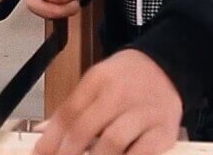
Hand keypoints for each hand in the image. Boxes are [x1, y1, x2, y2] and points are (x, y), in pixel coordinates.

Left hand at [35, 50, 181, 154]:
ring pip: (112, 142)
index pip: (68, 113)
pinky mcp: (164, 130)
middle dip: (66, 153)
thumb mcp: (97, 83)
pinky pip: (141, 153)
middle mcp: (119, 94)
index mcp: (98, 80)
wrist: (169, 66)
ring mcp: (143, 112)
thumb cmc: (127, 80)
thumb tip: (43, 134)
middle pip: (85, 128)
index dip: (50, 140)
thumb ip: (72, 109)